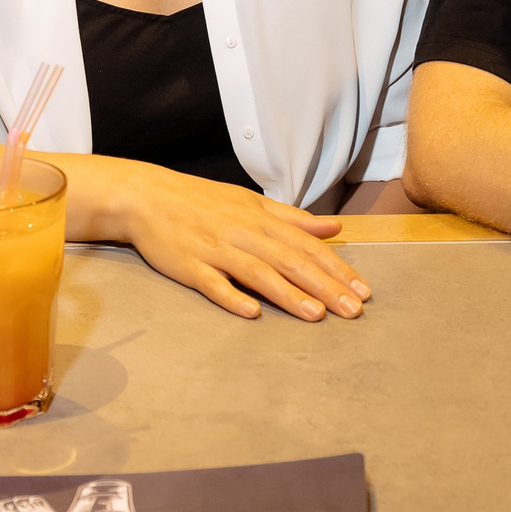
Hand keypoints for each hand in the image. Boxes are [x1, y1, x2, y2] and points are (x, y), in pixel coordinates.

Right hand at [94, 165, 369, 321]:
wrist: (147, 196)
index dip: (337, 268)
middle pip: (290, 261)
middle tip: (353, 311)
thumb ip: (293, 218)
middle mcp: (243, 233)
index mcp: (261, 218)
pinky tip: (252, 313)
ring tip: (317, 315)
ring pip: (258, 273)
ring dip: (289, 294)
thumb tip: (333, 227)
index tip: (363, 290)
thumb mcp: (251, 203)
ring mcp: (215, 249)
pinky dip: (232, 297)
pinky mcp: (189, 266)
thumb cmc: (202, 201)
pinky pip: (212, 283)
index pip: (307, 245)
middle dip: (325, 286)